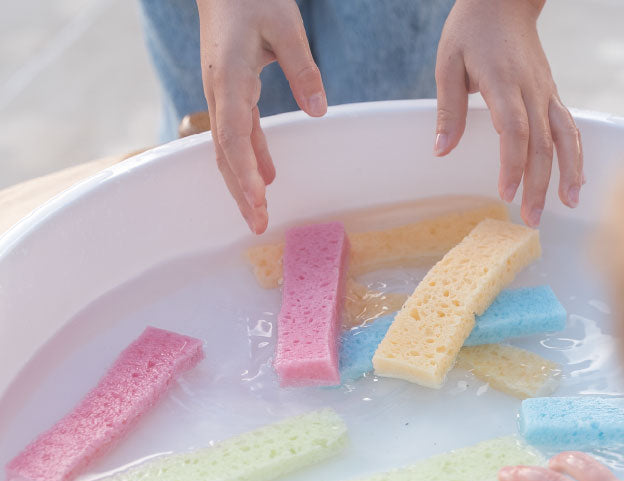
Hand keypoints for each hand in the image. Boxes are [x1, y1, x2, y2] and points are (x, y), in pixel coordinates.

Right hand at [196, 0, 327, 233]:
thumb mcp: (284, 25)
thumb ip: (302, 67)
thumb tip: (318, 109)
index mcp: (229, 78)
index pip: (234, 134)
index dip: (245, 170)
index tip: (259, 198)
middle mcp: (219, 93)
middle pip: (226, 153)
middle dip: (240, 192)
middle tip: (257, 226)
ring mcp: (222, 95)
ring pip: (228, 150)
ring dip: (242, 184)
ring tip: (259, 215)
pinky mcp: (230, 94)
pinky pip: (239, 135)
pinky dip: (251, 160)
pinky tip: (267, 179)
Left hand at [434, 0, 583, 226]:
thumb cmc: (471, 30)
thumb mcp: (448, 63)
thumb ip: (449, 109)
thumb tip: (442, 150)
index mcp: (503, 82)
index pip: (513, 129)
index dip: (512, 164)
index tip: (507, 193)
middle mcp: (531, 90)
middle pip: (541, 143)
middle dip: (539, 184)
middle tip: (531, 219)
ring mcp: (546, 93)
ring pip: (564, 137)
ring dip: (568, 173)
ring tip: (568, 205)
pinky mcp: (552, 95)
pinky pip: (570, 128)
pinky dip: (576, 156)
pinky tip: (576, 182)